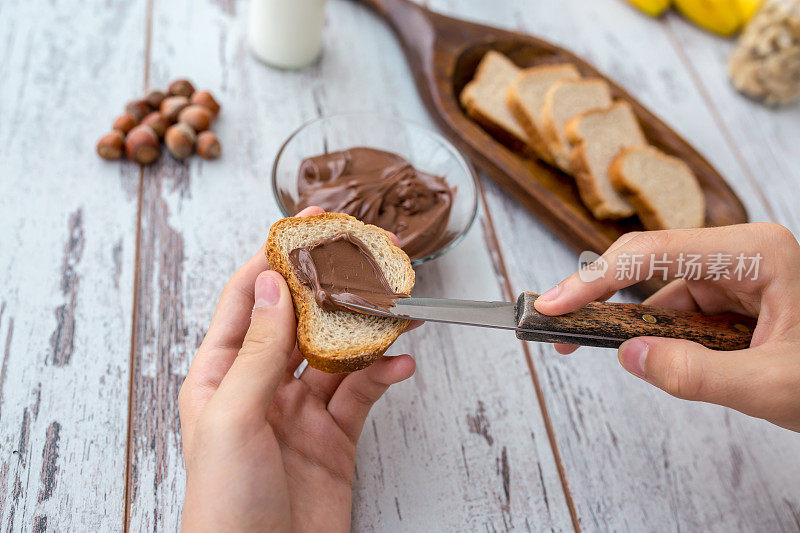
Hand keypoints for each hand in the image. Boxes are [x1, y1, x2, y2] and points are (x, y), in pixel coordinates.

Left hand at [179, 206, 416, 531]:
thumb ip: (257, 351)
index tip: (308, 225)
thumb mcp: (233, 419)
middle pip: (299, 319)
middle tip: (364, 256)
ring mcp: (299, 411)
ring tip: (397, 309)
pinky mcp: (334, 437)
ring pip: (337, 353)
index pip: (248, 299)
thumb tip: (269, 283)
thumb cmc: (225, 507)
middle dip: (331, 287)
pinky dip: (383, 376)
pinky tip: (401, 365)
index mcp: (220, 375)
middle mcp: (260, 386)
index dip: (276, 258)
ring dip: (367, 330)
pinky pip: (362, 393)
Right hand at [534, 223, 799, 431]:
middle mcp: (744, 256)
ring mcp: (740, 278)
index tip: (552, 304)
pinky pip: (683, 316)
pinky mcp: (737, 302)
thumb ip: (697, 374)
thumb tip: (628, 357)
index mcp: (757, 253)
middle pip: (651, 270)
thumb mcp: (774, 385)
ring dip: (636, 329)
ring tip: (597, 349)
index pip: (655, 254)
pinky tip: (660, 360)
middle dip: (601, 300)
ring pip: (664, 297)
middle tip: (558, 329)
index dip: (594, 278)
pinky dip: (663, 340)